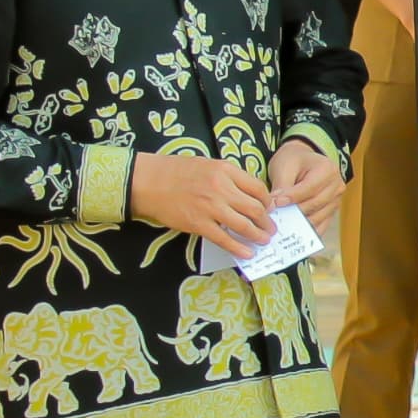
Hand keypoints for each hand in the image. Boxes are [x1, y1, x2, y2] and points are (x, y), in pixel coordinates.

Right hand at [130, 150, 274, 258]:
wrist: (147, 182)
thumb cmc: (175, 171)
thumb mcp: (207, 164)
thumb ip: (228, 177)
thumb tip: (247, 194)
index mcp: (225, 171)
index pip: (258, 188)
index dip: (267, 201)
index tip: (269, 209)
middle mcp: (221, 188)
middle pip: (255, 208)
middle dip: (267, 221)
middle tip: (271, 229)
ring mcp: (210, 207)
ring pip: (244, 225)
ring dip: (258, 235)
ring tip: (264, 240)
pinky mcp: (198, 224)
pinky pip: (224, 239)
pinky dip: (238, 248)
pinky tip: (247, 253)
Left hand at [264, 139, 341, 229]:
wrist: (303, 162)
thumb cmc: (293, 161)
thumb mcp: (285, 167)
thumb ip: (282, 186)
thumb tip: (275, 205)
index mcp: (328, 169)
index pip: (310, 188)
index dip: (293, 197)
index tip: (276, 203)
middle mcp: (337, 185)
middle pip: (315, 204)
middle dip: (295, 212)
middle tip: (276, 217)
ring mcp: (336, 200)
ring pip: (318, 217)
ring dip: (299, 224)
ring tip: (282, 226)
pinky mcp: (331, 211)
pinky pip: (321, 225)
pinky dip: (307, 231)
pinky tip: (293, 234)